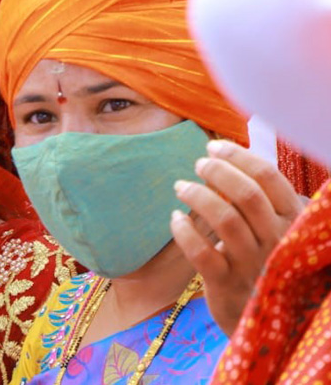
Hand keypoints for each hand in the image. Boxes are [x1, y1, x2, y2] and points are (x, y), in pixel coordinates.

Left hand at [172, 139, 304, 335]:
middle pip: (247, 194)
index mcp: (293, 221)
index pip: (269, 177)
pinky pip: (201, 253)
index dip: (237, 156)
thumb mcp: (275, 230)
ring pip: (224, 219)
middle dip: (217, 171)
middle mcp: (277, 241)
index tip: (213, 147)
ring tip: (181, 187)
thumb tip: (226, 156)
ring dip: (197, 195)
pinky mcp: (227, 284)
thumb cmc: (264, 261)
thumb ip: (260, 200)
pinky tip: (175, 219)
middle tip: (198, 164)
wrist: (268, 322)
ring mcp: (253, 264)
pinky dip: (183, 231)